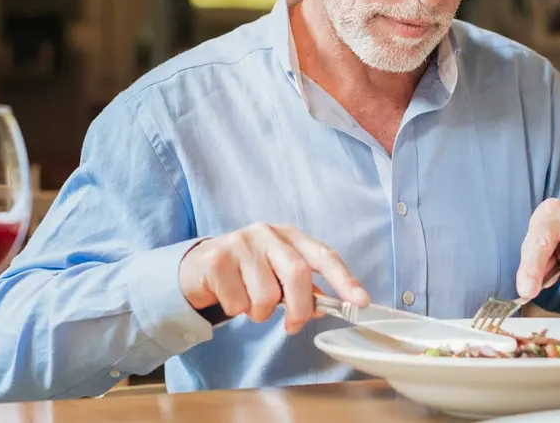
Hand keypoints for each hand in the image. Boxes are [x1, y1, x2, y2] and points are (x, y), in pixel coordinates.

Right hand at [179, 223, 369, 333]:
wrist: (198, 266)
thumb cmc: (246, 272)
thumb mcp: (277, 273)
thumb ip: (303, 288)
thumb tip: (323, 307)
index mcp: (290, 235)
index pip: (324, 255)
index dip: (344, 279)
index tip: (360, 301)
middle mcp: (267, 233)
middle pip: (298, 274)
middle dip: (300, 308)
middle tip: (293, 326)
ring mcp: (241, 242)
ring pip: (266, 295)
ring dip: (261, 313)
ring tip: (251, 304)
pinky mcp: (218, 259)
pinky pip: (238, 302)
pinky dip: (238, 310)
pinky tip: (231, 297)